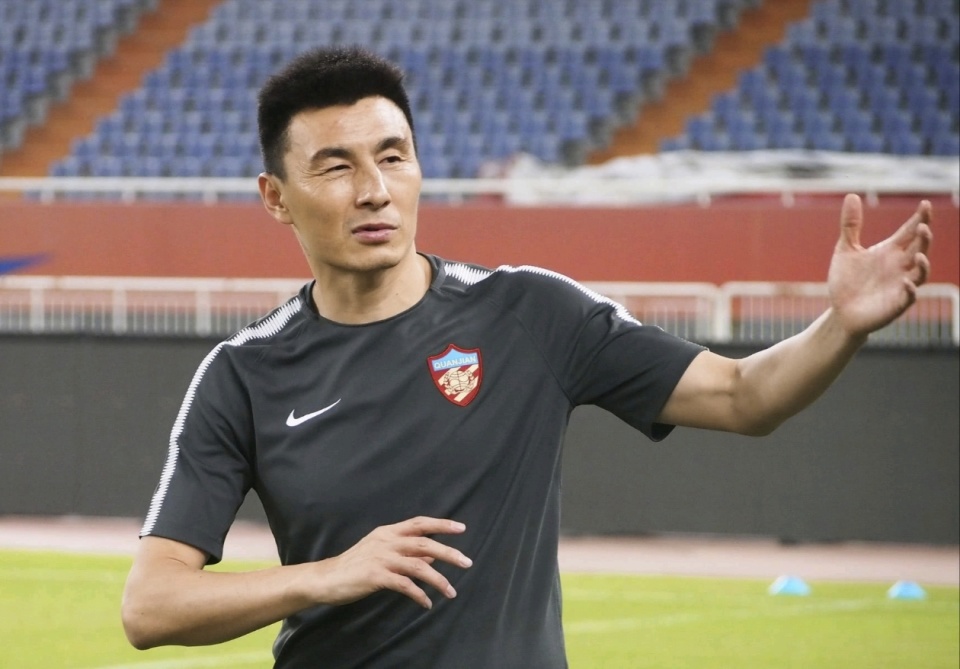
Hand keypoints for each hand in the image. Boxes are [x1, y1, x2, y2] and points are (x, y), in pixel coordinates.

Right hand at [316, 517, 471, 608]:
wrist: (327, 578)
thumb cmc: (356, 565)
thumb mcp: (381, 552)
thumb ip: (406, 551)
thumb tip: (432, 553)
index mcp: (388, 532)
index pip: (419, 523)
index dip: (441, 524)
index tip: (461, 528)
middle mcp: (386, 541)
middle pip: (424, 543)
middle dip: (448, 552)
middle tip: (467, 562)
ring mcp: (381, 558)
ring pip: (418, 565)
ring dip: (438, 579)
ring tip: (451, 592)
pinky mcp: (375, 576)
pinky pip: (404, 585)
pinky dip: (419, 594)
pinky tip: (427, 603)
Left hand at [827, 194, 932, 338]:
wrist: (840, 311)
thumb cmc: (846, 281)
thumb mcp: (846, 249)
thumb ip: (851, 225)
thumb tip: (852, 195)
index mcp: (891, 251)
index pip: (910, 231)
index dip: (920, 218)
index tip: (925, 204)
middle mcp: (900, 266)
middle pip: (919, 248)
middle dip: (924, 238)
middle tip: (924, 226)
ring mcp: (900, 285)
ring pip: (920, 273)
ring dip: (923, 264)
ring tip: (919, 255)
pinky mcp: (896, 304)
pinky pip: (908, 297)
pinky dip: (910, 290)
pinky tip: (906, 282)